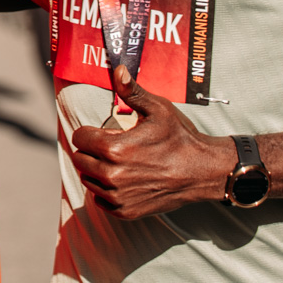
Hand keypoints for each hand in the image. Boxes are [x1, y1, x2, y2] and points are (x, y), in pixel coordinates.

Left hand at [67, 66, 231, 218]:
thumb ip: (132, 92)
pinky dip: (107, 191)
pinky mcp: (126, 212)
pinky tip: (125, 180)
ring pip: (88, 180)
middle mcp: (112, 175)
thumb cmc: (180, 139)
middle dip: (93, 151)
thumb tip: (118, 70)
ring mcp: (118, 196)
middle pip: (80, 159)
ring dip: (98, 170)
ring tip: (121, 163)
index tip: (106, 132)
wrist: (204, 171)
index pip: (79, 138)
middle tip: (116, 147)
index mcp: (114, 149)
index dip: (91, 132)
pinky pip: (100, 200)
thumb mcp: (158, 110)